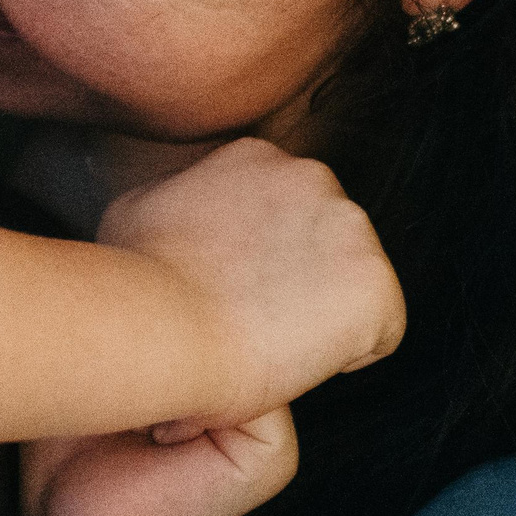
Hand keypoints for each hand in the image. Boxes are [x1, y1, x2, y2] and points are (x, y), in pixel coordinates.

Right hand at [95, 138, 403, 423]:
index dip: (261, 261)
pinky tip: (297, 360)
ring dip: (320, 315)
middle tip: (249, 320)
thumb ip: (178, 199)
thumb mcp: (137, 209)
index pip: (284, 211)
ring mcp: (351, 228)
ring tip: (267, 342)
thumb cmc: (137, 280)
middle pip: (324, 243)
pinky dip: (344, 354)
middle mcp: (313, 177)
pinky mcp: (376, 285)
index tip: (232, 290)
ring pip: (351, 285)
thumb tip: (182, 219)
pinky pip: (379, 331)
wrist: (163, 325)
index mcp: (258, 156)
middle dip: (298, 281)